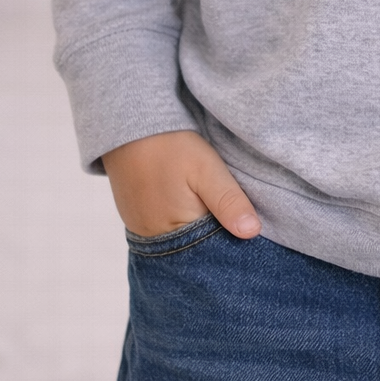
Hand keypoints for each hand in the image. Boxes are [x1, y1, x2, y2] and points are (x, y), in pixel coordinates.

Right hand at [101, 130, 261, 239]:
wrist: (127, 128)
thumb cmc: (168, 147)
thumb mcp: (205, 170)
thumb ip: (228, 201)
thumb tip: (252, 232)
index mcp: (175, 236)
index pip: (213, 252)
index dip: (234, 239)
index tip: (251, 224)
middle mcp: (155, 243)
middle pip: (197, 250)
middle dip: (218, 235)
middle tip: (230, 208)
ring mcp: (144, 232)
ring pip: (184, 240)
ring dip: (200, 228)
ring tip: (211, 204)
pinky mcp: (139, 220)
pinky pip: (169, 230)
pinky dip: (184, 221)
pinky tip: (193, 203)